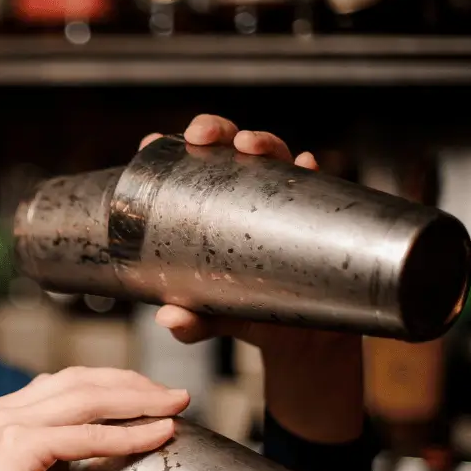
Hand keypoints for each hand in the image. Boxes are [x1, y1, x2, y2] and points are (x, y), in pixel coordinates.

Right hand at [0, 367, 189, 470]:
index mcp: (0, 421)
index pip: (65, 386)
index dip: (112, 385)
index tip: (152, 400)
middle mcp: (2, 413)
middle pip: (81, 379)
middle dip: (134, 383)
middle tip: (176, 396)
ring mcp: (6, 424)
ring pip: (87, 395)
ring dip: (138, 396)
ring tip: (175, 404)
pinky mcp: (15, 446)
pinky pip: (84, 434)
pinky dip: (126, 432)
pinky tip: (158, 433)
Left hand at [139, 114, 364, 443]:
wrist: (306, 339)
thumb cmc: (251, 315)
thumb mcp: (217, 320)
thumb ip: (193, 322)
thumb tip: (170, 319)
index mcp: (214, 209)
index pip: (189, 168)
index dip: (169, 149)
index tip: (150, 142)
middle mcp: (248, 196)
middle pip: (230, 149)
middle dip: (215, 131)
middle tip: (201, 136)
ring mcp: (284, 202)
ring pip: (274, 157)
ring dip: (262, 142)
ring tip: (249, 146)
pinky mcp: (318, 216)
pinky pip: (319, 186)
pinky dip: (312, 171)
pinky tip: (306, 164)